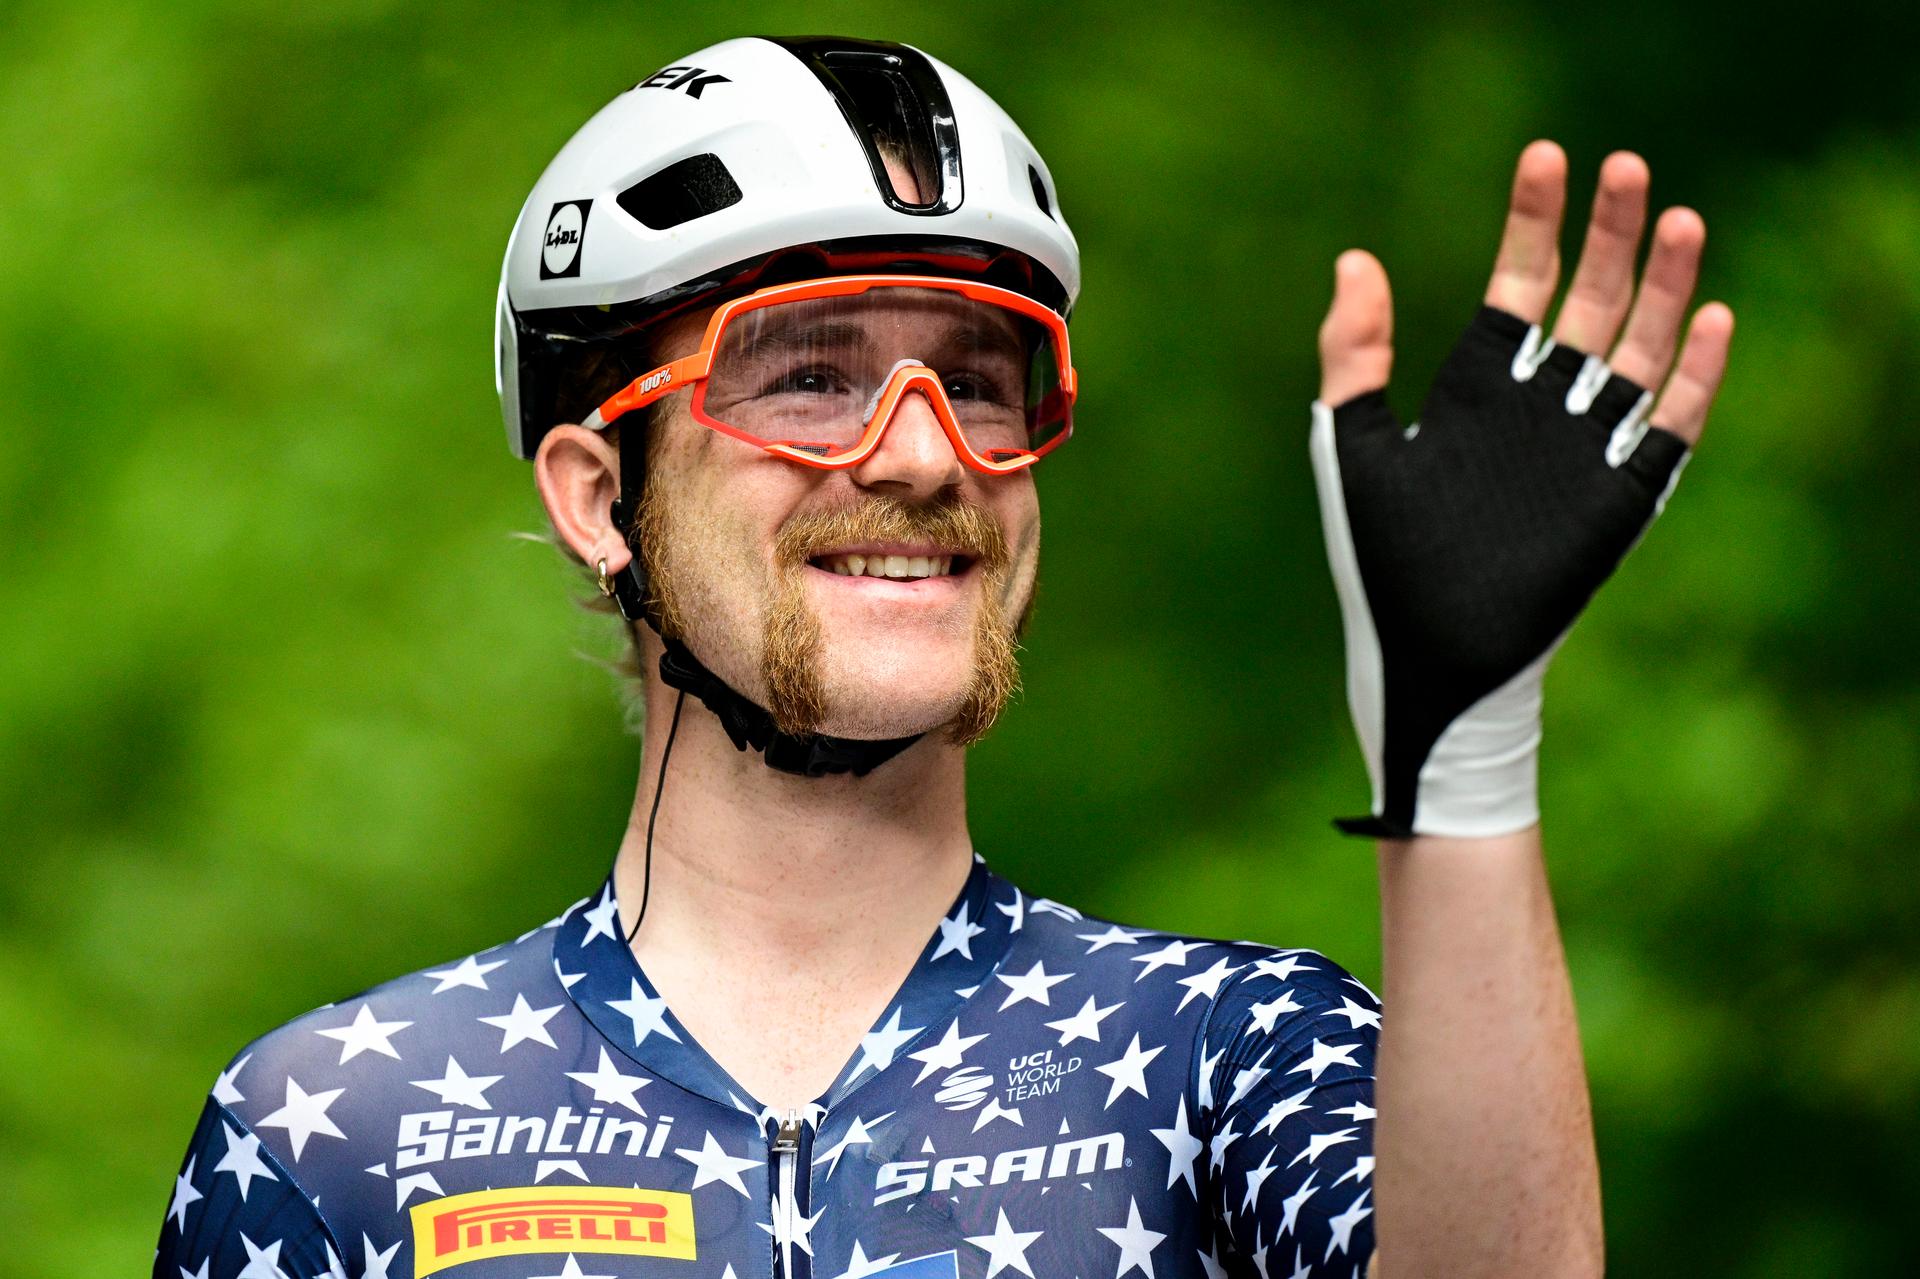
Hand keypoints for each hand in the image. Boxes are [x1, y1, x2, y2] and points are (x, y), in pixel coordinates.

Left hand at [1308, 142, 1733, 838]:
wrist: (1426, 661)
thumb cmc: (1379, 565)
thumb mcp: (1353, 449)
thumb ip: (1354, 357)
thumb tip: (1355, 258)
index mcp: (1476, 389)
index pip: (1519, 284)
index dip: (1536, 220)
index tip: (1547, 155)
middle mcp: (1538, 409)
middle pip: (1591, 301)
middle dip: (1613, 234)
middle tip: (1629, 166)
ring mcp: (1583, 450)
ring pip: (1639, 349)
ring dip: (1664, 288)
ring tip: (1681, 219)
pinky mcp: (1620, 499)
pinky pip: (1670, 428)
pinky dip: (1696, 378)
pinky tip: (1713, 319)